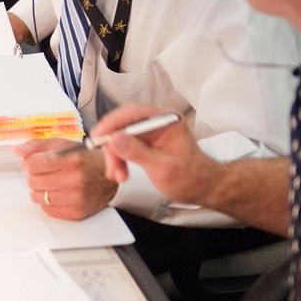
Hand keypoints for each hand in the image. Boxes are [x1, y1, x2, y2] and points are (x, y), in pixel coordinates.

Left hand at [15, 138, 116, 219]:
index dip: (30, 163)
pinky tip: (58, 193)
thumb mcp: (62, 144)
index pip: (32, 164)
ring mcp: (75, 198)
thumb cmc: (85, 159)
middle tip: (47, 172)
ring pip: (38, 197)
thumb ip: (37, 146)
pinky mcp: (76, 212)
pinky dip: (49, 202)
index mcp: (71, 160)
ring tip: (53, 182)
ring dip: (41, 190)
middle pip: (33, 181)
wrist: (108, 177)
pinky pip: (48, 210)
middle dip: (35, 176)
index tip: (36, 162)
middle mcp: (74, 180)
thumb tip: (17, 151)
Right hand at [92, 104, 220, 206]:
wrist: (203, 188)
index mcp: (166, 120)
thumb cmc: (191, 178)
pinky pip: (125, 145)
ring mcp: (152, 131)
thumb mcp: (162, 168)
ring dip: (115, 156)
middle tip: (111, 166)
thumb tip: (114, 138)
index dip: (112, 124)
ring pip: (121, 136)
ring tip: (118, 176)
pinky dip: (120, 158)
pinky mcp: (147, 141)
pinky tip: (120, 172)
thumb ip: (137, 152)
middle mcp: (158, 121)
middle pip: (123, 124)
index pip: (132, 113)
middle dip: (113, 146)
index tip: (97, 137)